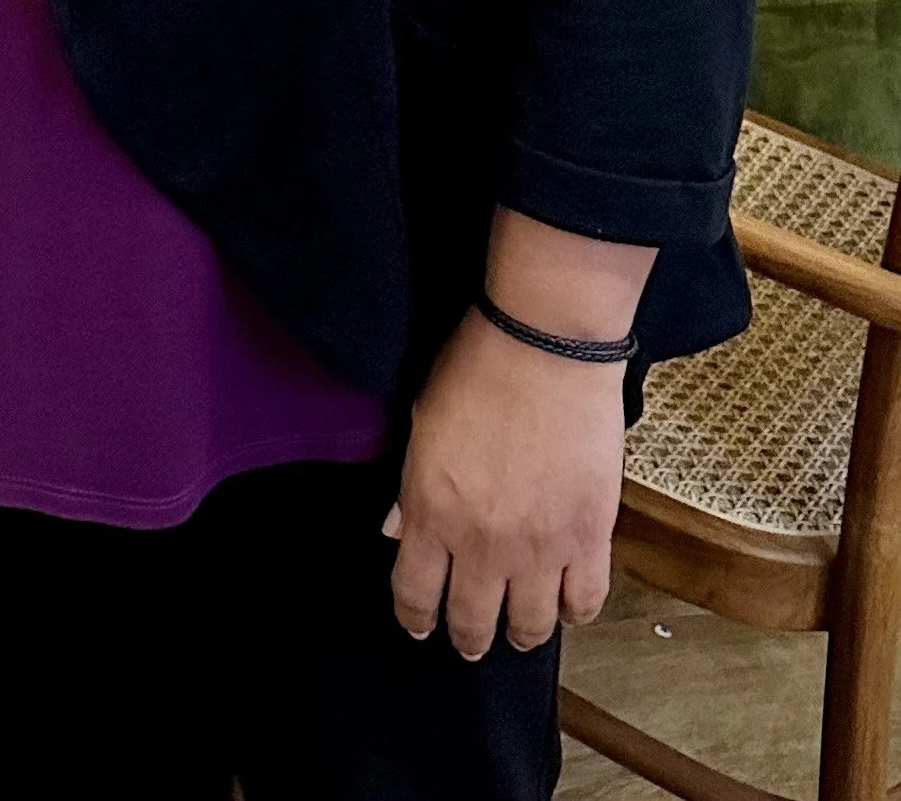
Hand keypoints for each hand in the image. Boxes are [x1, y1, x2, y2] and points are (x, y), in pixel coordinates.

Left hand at [385, 307, 627, 659]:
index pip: (414, 593)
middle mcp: (481, 541)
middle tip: (470, 640)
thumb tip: (396, 529)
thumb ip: (409, 486)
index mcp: (431, 510)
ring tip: (519, 630)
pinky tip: (565, 602)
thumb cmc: (476, 369)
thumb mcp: (422, 422)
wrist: (546, 346)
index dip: (414, 618)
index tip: (419, 625)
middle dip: (467, 638)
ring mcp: (539, 546)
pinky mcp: (590, 537)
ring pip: (529, 626)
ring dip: (521, 634)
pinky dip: (573, 610)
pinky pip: (584, 602)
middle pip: (471, 621)